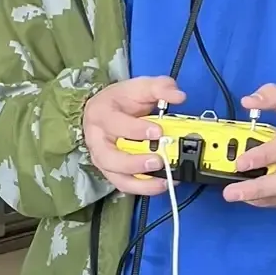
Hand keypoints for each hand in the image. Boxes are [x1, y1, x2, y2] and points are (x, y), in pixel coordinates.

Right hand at [82, 77, 185, 195]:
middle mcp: (97, 140)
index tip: (158, 131)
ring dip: (141, 182)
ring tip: (164, 180)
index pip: (115, 124)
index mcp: (101, 114)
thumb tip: (179, 96)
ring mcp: (102, 159)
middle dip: (134, 163)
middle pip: (109, 158)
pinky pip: (125, 185)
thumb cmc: (121, 100)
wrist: (106, 109)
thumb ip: (160, 87)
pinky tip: (162, 184)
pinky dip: (143, 188)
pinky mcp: (111, 172)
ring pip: (116, 177)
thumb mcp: (140, 86)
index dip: (136, 130)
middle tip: (158, 161)